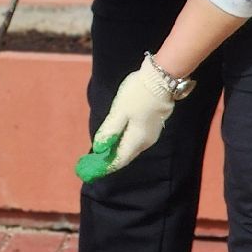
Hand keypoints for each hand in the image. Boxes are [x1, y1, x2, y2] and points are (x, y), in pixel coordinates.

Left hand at [75, 53, 180, 179]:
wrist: (162, 79)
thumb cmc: (137, 94)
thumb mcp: (119, 111)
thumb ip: (110, 130)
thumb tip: (99, 148)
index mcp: (137, 140)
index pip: (119, 160)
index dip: (105, 166)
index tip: (90, 171)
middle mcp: (146, 141)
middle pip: (125, 155)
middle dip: (109, 159)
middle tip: (93, 163)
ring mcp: (151, 134)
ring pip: (130, 147)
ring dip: (116, 151)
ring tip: (101, 153)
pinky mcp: (152, 125)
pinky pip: (135, 140)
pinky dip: (123, 142)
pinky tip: (115, 139)